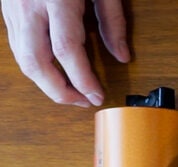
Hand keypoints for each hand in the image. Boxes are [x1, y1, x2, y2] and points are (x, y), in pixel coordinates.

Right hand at [2, 0, 129, 106]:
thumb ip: (112, 20)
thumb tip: (122, 55)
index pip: (66, 50)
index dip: (82, 79)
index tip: (97, 95)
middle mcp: (29, 5)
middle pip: (36, 62)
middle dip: (59, 91)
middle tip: (82, 101)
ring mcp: (12, 8)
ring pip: (22, 58)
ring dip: (45, 82)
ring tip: (71, 92)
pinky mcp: (6, 9)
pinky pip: (17, 46)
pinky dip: (35, 65)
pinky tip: (53, 71)